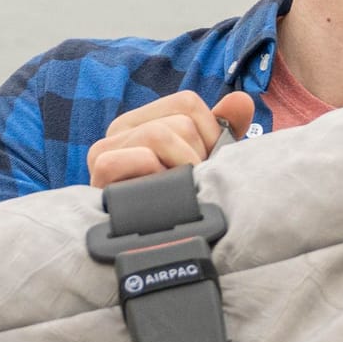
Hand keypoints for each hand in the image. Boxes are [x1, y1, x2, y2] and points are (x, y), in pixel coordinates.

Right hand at [86, 91, 254, 187]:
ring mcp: (105, 148)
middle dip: (197, 156)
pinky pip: (141, 157)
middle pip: (180, 122)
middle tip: (188, 182)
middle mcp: (120, 128)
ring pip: (161, 135)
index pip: (187, 102)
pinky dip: (159, 175)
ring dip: (182, 168)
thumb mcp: (202, 158)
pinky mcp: (100, 170)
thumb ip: (223, 128)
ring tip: (176, 189)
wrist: (145, 241)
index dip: (210, 131)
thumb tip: (242, 100)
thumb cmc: (175, 196)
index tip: (205, 161)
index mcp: (143, 119)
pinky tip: (159, 194)